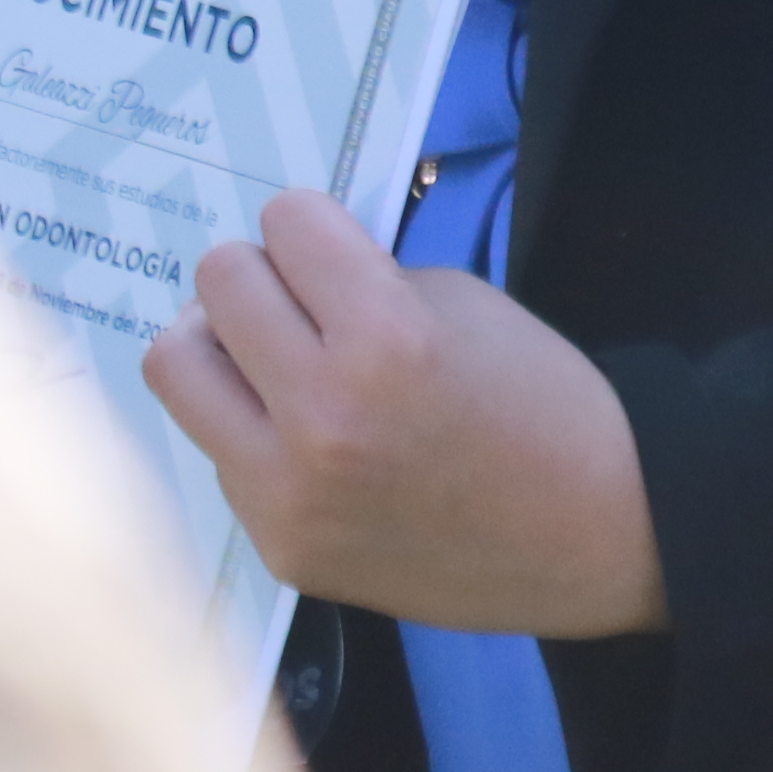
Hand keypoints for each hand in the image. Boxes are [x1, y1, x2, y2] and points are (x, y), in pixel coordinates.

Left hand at [147, 189, 661, 631]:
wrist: (596, 535)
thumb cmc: (542, 403)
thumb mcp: (464, 305)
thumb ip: (364, 281)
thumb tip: (280, 274)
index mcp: (384, 339)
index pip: (284, 222)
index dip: (316, 227)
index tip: (339, 254)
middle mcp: (320, 417)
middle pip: (215, 285)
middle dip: (262, 277)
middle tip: (300, 304)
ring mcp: (289, 495)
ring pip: (176, 371)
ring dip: (225, 349)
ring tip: (272, 364)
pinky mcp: (279, 549)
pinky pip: (220, 454)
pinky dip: (256, 433)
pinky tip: (315, 449)